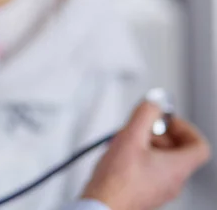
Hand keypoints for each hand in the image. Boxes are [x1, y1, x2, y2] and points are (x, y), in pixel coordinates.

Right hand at [82, 102, 210, 209]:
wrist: (102, 206)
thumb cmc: (117, 181)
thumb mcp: (131, 136)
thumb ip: (145, 114)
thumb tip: (154, 102)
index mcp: (177, 167)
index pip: (199, 146)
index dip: (184, 128)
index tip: (166, 120)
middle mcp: (172, 181)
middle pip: (178, 152)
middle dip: (159, 134)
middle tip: (141, 127)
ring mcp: (159, 189)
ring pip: (161, 161)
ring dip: (146, 145)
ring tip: (126, 140)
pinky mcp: (144, 194)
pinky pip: (149, 171)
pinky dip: (137, 158)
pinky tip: (118, 155)